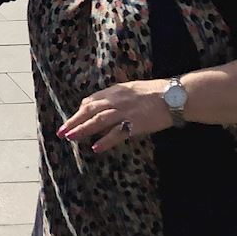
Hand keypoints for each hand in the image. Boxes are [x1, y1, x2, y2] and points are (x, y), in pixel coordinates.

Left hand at [57, 80, 172, 152]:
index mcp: (116, 91)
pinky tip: (95, 147)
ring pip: (98, 121)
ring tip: (70, 137)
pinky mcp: (135, 124)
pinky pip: (117, 134)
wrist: (174, 95)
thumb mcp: (132, 88)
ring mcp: (125, 112)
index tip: (73, 118)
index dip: (80, 110)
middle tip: (62, 131)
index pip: (92, 100)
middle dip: (74, 121)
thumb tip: (107, 105)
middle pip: (90, 110)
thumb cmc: (156, 92)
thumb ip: (119, 96)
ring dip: (82, 129)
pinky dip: (105, 140)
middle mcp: (117, 100)